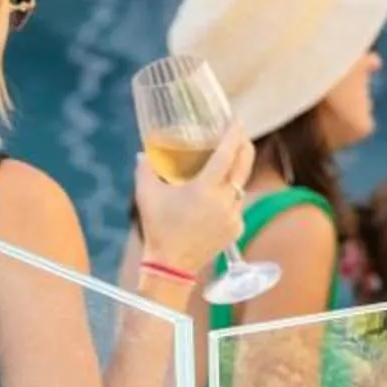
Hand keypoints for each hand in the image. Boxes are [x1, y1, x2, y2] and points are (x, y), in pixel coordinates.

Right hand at [134, 120, 252, 281]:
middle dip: (244, 146)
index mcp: (205, 189)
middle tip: (239, 132)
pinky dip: (231, 196)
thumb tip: (142, 152)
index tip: (236, 120)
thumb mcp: (147, 195)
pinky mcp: (236, 229)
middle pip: (244, 166)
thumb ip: (145, 169)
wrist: (170, 267)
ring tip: (228, 162)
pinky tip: (219, 194)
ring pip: (241, 186)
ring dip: (237, 173)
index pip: (227, 154)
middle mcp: (224, 201)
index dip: (233, 134)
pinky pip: (238, 205)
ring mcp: (233, 216)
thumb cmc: (158, 228)